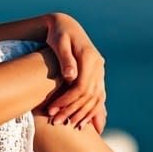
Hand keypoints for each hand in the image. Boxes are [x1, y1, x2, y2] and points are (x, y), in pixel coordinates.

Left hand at [39, 12, 106, 133]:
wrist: (66, 26)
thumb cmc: (58, 34)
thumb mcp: (59, 43)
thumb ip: (65, 59)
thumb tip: (71, 76)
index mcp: (90, 57)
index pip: (82, 86)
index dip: (68, 101)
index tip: (52, 109)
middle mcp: (99, 66)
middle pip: (89, 95)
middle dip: (72, 111)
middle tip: (55, 122)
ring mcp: (100, 71)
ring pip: (97, 99)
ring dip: (84, 114)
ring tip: (68, 126)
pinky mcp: (98, 76)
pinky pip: (99, 96)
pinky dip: (93, 110)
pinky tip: (84, 122)